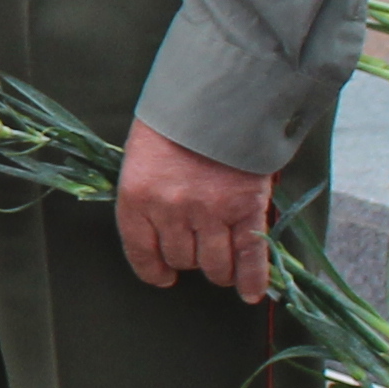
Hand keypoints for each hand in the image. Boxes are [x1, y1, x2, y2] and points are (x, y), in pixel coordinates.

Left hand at [118, 118, 279, 304]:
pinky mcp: (246, 209)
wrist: (217, 94)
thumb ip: (148, 196)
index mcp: (137, 196)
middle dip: (190, 259)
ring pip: (214, 264)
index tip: (163, 277)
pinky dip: (251, 279)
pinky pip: (249, 256)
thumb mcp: (143, 157)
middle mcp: (170, 210)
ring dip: (219, 270)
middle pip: (182, 259)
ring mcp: (210, 212)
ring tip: (223, 265)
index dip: (153, 270)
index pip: (141, 251)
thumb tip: (160, 237)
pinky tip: (251, 293)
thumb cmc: (175, 122)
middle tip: (198, 249)